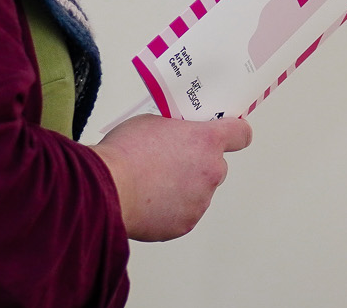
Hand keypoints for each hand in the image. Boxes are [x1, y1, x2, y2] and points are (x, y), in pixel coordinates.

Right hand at [90, 114, 252, 240]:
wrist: (105, 189)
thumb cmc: (124, 153)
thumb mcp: (152, 122)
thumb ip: (175, 130)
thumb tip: (176, 137)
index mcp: (206, 140)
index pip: (241, 134)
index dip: (235, 133)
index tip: (230, 134)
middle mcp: (212, 170)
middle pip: (216, 165)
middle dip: (199, 164)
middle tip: (172, 162)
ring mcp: (201, 200)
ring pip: (199, 191)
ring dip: (184, 188)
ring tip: (152, 185)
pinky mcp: (187, 223)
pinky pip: (184, 213)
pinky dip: (171, 210)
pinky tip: (149, 203)